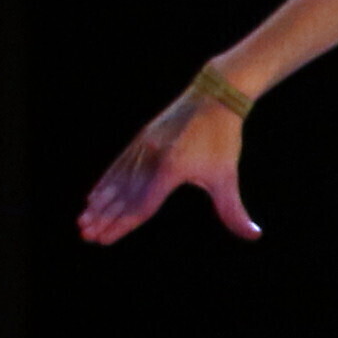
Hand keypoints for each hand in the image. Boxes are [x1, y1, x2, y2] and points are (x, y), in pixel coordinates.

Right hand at [81, 84, 256, 243]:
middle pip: (123, 196)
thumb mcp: (227, 176)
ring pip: (116, 181)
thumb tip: (254, 235)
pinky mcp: (140, 140)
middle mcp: (150, 158)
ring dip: (100, 204)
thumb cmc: (222, 139)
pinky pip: (118, 165)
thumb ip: (233, 209)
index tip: (105, 240)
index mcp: (170, 169)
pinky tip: (94, 195)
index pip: (141, 205)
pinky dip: (105, 182)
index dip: (122, 225)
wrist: (213, 97)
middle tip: (87, 237)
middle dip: (104, 219)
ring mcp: (142, 147)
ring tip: (83, 221)